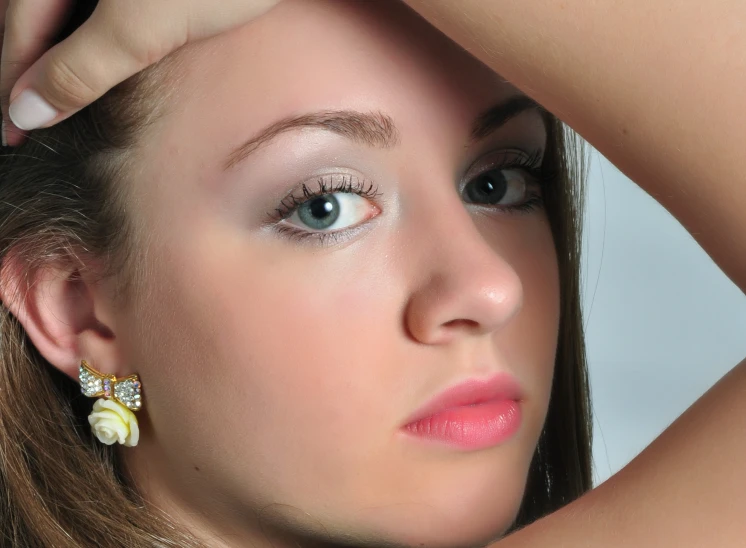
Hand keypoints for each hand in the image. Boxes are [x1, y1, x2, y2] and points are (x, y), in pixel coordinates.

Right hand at [0, 0, 279, 145]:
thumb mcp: (141, 28)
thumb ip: (80, 68)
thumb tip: (27, 111)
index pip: (15, 27)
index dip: (11, 83)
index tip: (12, 133)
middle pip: (32, 16)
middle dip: (30, 70)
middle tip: (29, 124)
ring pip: (65, 12)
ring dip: (59, 55)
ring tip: (61, 101)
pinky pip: (95, 8)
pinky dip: (89, 37)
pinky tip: (100, 62)